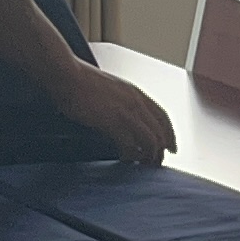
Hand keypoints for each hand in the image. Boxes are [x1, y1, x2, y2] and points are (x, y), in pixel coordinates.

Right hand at [57, 63, 178, 163]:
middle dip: (161, 151)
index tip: (171, 147)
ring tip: (142, 165)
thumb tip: (123, 117)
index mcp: (136, 93)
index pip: (163, 117)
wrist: (68, 75)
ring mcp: (126, 112)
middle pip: (160, 132)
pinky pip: (130, 145)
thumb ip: (121, 102)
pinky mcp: (113, 122)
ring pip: (150, 141)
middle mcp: (136, 102)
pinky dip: (130, 156)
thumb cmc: (81, 81)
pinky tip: (124, 159)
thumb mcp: (111, 89)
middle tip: (155, 164)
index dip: (170, 134)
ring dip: (148, 156)